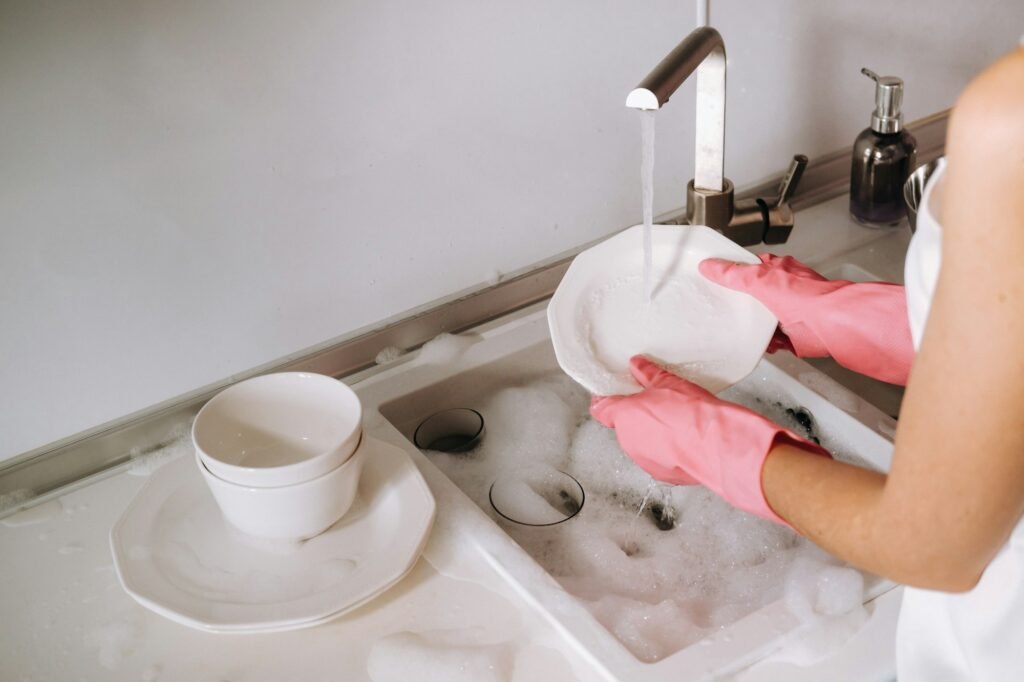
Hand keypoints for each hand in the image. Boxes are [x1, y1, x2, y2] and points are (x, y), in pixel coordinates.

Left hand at [591, 356, 827, 524]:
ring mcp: (645, 460)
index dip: (606, 401)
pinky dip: (669, 451)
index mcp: (624, 416)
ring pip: (642, 444)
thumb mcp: (669, 383)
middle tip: (658, 404)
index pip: (601, 409)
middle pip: (625, 426)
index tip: (614, 394)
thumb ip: (649, 374)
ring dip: (654, 435)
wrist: (717, 447)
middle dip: (638, 416)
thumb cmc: (692, 414)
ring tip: (677, 423)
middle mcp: (628, 441)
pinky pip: (659, 459)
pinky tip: (686, 440)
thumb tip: (638, 364)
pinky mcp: (663, 474)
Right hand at [700, 254, 913, 385]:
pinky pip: (774, 340)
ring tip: (742, 330)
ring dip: (755, 328)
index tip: (716, 280)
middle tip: (725, 309)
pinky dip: (767, 343)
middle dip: (742, 306)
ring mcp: (791, 312)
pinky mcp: (795, 334)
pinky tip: (763, 344)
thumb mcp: (759, 280)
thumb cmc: (806, 297)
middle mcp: (786, 289)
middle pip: (755, 296)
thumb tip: (709, 266)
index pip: (750, 267)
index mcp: (778, 270)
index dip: (733, 274)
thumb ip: (732, 274)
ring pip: (764, 319)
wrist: (832, 324)